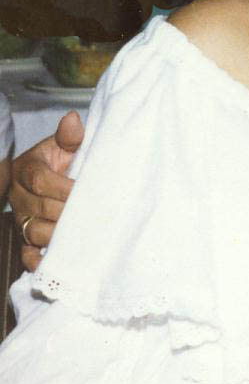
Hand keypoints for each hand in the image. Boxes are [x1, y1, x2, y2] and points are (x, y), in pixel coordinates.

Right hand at [12, 110, 82, 270]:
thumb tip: (72, 120)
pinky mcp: (25, 238)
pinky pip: (26, 253)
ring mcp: (22, 219)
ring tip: (82, 235)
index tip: (86, 190)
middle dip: (67, 213)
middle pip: (40, 209)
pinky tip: (52, 262)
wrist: (50, 175)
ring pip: (34, 232)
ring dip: (58, 236)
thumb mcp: (64, 145)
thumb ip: (69, 136)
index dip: (64, 187)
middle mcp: (20, 197)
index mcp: (27, 170)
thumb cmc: (60, 159)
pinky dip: (38, 260)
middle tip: (93, 216)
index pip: (41, 180)